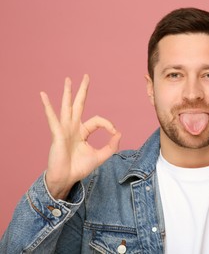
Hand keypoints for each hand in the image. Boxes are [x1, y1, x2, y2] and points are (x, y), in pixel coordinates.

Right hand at [40, 74, 120, 199]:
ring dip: (67, 93)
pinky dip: (47, 106)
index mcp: (83, 131)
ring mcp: (64, 129)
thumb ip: (111, 146)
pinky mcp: (57, 133)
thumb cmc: (80, 167)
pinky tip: (43, 95)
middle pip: (79, 104)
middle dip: (83, 90)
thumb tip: (119, 133)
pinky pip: (52, 117)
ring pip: (67, 107)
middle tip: (86, 76)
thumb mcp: (100, 156)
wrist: (66, 178)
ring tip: (68, 79)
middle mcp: (73, 127)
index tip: (115, 133)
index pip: (98, 120)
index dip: (108, 124)